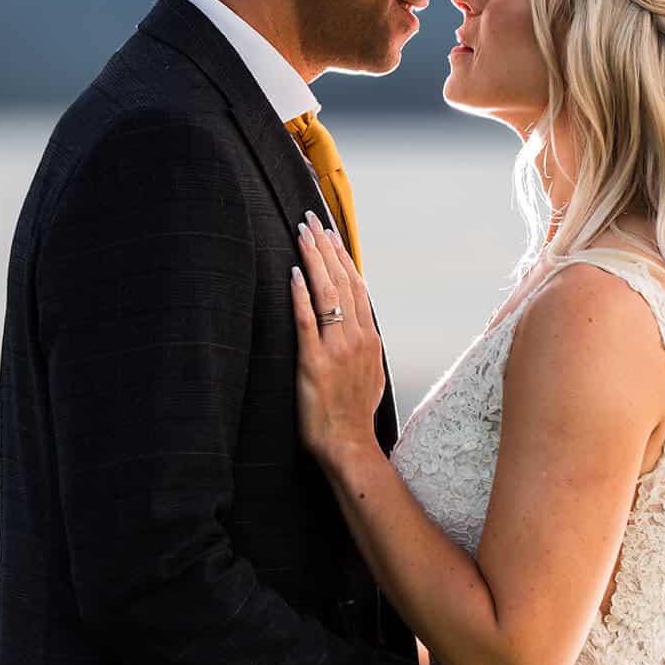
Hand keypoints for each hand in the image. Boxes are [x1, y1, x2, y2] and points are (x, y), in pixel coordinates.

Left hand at [289, 210, 384, 468]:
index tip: (330, 233)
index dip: (342, 256)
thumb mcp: (369, 374)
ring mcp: (337, 349)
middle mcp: (357, 337)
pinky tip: (294, 273)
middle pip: (342, 281)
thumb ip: (364, 346)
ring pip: (327, 294)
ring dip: (314, 260)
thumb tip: (358, 326)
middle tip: (310, 219)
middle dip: (325, 247)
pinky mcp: (314, 363)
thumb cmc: (354, 415)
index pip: (357, 285)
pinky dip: (301, 295)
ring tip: (301, 233)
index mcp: (370, 338)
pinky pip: (307, 321)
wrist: (350, 446)